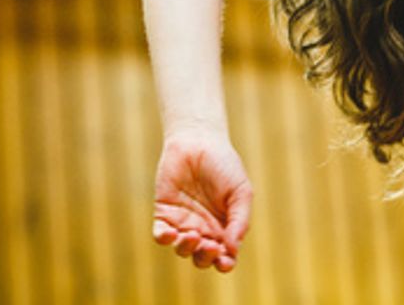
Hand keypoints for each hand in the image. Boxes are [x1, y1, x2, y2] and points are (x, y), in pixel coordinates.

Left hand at [152, 128, 252, 271]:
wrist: (199, 141)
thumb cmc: (224, 165)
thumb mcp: (241, 192)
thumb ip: (239, 220)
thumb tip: (233, 249)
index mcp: (224, 227)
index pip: (224, 255)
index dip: (225, 263)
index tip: (225, 261)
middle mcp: (204, 229)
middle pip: (203, 258)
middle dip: (206, 258)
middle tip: (210, 243)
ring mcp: (183, 222)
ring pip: (182, 250)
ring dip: (188, 248)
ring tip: (194, 234)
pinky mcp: (165, 213)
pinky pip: (162, 235)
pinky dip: (166, 239)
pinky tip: (173, 233)